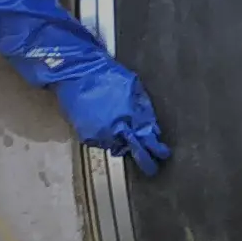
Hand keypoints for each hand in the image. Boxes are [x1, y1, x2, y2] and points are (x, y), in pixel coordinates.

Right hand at [48, 57, 171, 174]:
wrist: (77, 72)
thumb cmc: (108, 75)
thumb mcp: (134, 87)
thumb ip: (144, 109)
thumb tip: (153, 128)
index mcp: (131, 117)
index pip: (149, 141)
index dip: (158, 150)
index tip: (164, 155)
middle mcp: (117, 130)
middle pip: (134, 151)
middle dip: (144, 160)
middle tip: (151, 168)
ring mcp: (100, 136)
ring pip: (117, 147)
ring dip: (121, 142)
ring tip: (120, 129)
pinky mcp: (86, 137)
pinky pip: (101, 142)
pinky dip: (105, 137)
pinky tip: (104, 124)